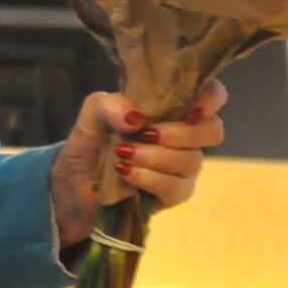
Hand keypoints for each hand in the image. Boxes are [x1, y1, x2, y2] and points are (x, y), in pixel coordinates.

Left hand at [48, 78, 228, 249]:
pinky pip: (177, 187)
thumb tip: (137, 118)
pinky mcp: (173, 194)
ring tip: (122, 154)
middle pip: (213, 130)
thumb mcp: (91, 116)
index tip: (192, 109)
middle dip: (182, 133)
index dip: (210, 98)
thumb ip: (109, 105)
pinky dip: (149, 178)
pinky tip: (126, 173)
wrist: (75, 185)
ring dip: (155, 157)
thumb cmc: (90, 144)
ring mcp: (182, 166)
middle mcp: (183, 134)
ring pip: (192, 161)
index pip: (211, 94)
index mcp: (170, 107)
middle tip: (147, 134)